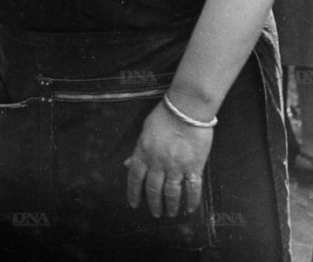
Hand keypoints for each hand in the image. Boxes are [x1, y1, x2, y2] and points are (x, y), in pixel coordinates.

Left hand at [124, 100, 212, 218]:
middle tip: (155, 213)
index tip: (133, 204)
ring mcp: (176, 166)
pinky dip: (191, 201)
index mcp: (143, 152)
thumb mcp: (145, 130)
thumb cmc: (164, 115)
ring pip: (171, 193)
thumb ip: (138, 149)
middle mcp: (158, 163)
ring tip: (171, 213)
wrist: (187, 108)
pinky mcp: (194, 167)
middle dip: (153, 203)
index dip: (133, 192)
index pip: (135, 177)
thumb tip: (128, 164)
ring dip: (170, 206)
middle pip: (153, 189)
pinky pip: (192, 188)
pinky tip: (189, 209)